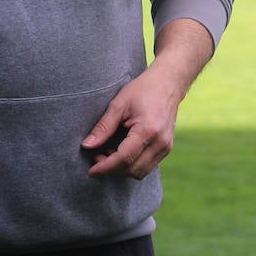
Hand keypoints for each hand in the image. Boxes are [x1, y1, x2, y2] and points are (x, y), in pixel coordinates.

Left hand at [84, 19, 214, 179]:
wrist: (168, 84)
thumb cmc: (142, 90)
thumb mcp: (118, 104)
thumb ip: (103, 127)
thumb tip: (86, 146)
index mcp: (148, 130)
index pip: (124, 158)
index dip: (105, 167)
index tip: (90, 171)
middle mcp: (161, 142)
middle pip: (133, 169)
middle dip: (112, 169)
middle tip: (95, 157)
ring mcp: (166, 147)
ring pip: (141, 172)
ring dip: (121, 169)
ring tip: (105, 154)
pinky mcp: (166, 148)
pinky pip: (147, 165)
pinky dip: (131, 165)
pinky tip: (118, 152)